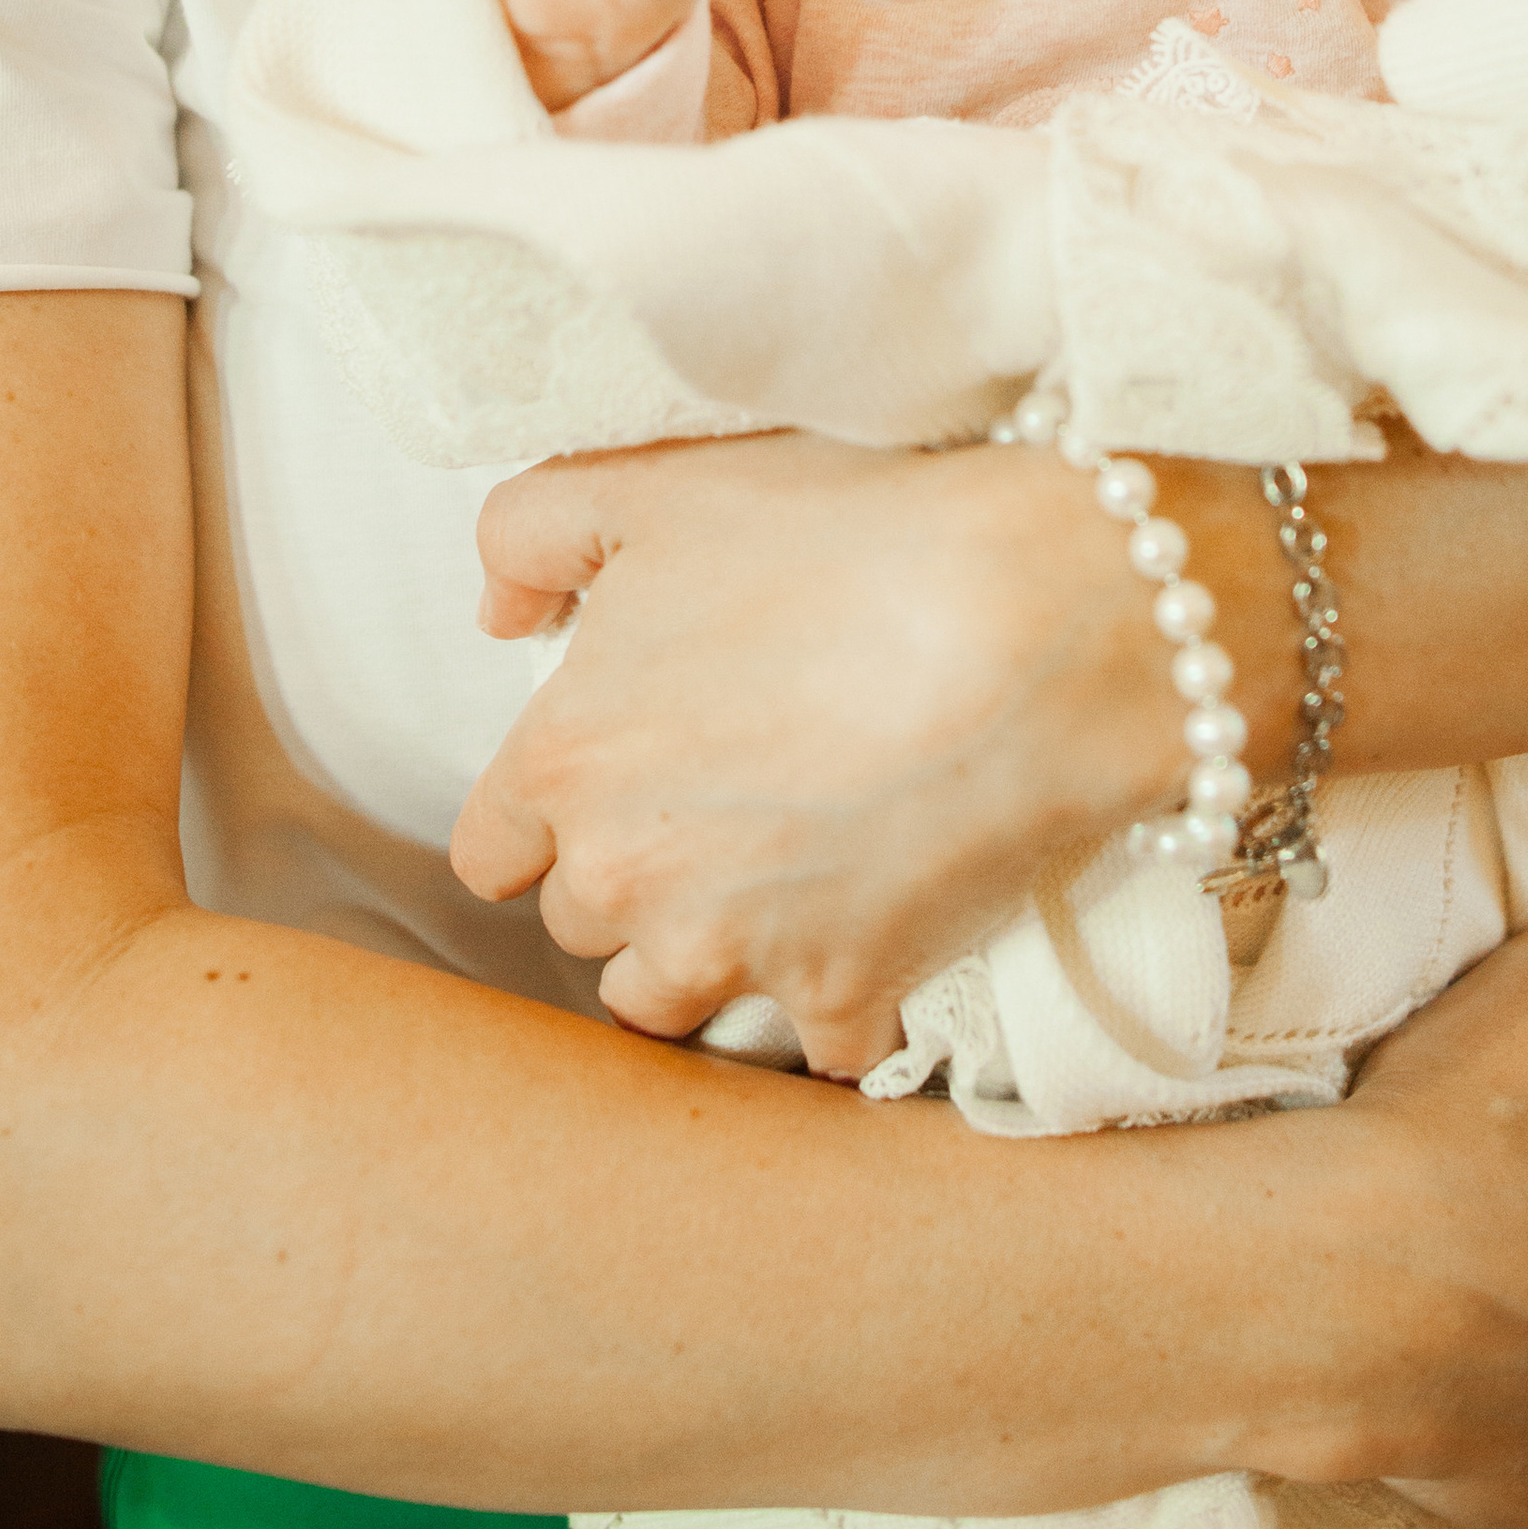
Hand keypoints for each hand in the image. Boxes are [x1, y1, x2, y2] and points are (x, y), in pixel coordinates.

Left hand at [453, 431, 1188, 1075]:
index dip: (548, 811)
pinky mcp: (849, 997)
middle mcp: (628, 879)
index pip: (491, 849)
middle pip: (583, 925)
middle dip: (634, 875)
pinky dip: (844, 998)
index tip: (614, 778)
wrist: (1036, 618)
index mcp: (565, 763)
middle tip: (721, 802)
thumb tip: (497, 611)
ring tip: (782, 875)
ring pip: (670, 1002)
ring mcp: (737, 953)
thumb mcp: (655, 484)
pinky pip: (819, 1045)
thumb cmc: (849, 538)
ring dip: (710, 956)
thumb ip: (529, 533)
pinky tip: (879, 922)